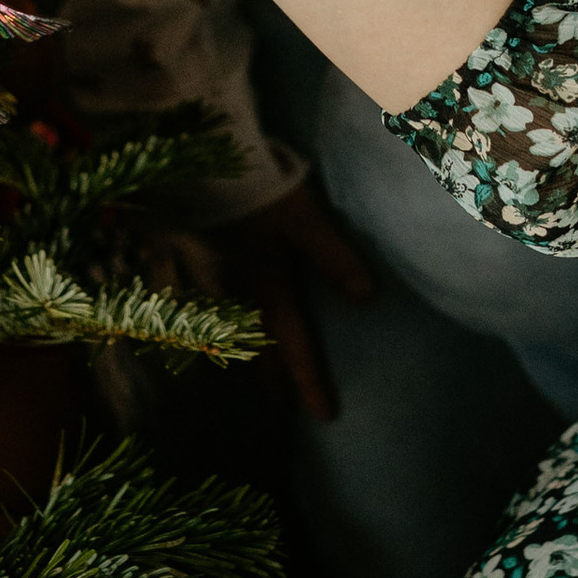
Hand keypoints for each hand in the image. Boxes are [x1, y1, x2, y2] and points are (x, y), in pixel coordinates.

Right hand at [216, 180, 375, 424]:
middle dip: (273, 382)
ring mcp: (224, 278)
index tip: (324, 418)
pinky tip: (237, 330)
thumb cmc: (262, 189)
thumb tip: (367, 297)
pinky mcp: (214, 260)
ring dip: (253, 360)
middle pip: (260, 349)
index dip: (309, 382)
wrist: (209, 158)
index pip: (294, 345)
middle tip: (281, 414)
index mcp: (269, 287)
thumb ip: (333, 256)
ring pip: (240, 332)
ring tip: (263, 381)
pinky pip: (228, 310)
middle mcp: (243, 291)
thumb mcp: (305, 219)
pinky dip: (236, 330)